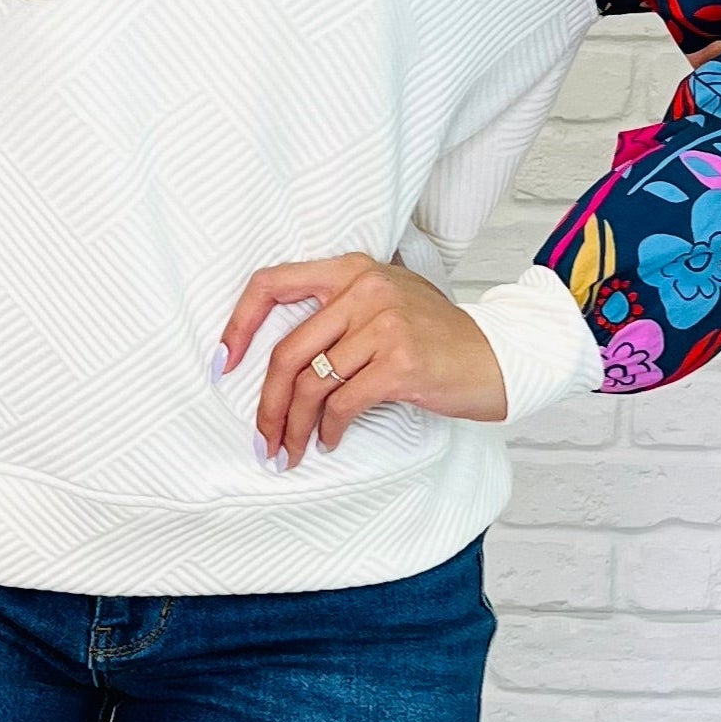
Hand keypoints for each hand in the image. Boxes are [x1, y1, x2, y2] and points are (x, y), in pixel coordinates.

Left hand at [218, 250, 508, 470]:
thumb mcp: (386, 303)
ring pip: (311, 384)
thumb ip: (337, 312)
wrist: (496, 356)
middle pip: (287, 351)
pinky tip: (330, 442)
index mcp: (352, 269)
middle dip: (266, 405)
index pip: (273, 283)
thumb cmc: (435, 336)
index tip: (223, 363)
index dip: (239, 324)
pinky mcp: (400, 362)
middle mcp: (365, 289)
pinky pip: (342, 404)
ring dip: (293, 427)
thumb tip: (276, 362)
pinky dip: (329, 430)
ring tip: (289, 451)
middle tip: (262, 440)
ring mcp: (384, 324)